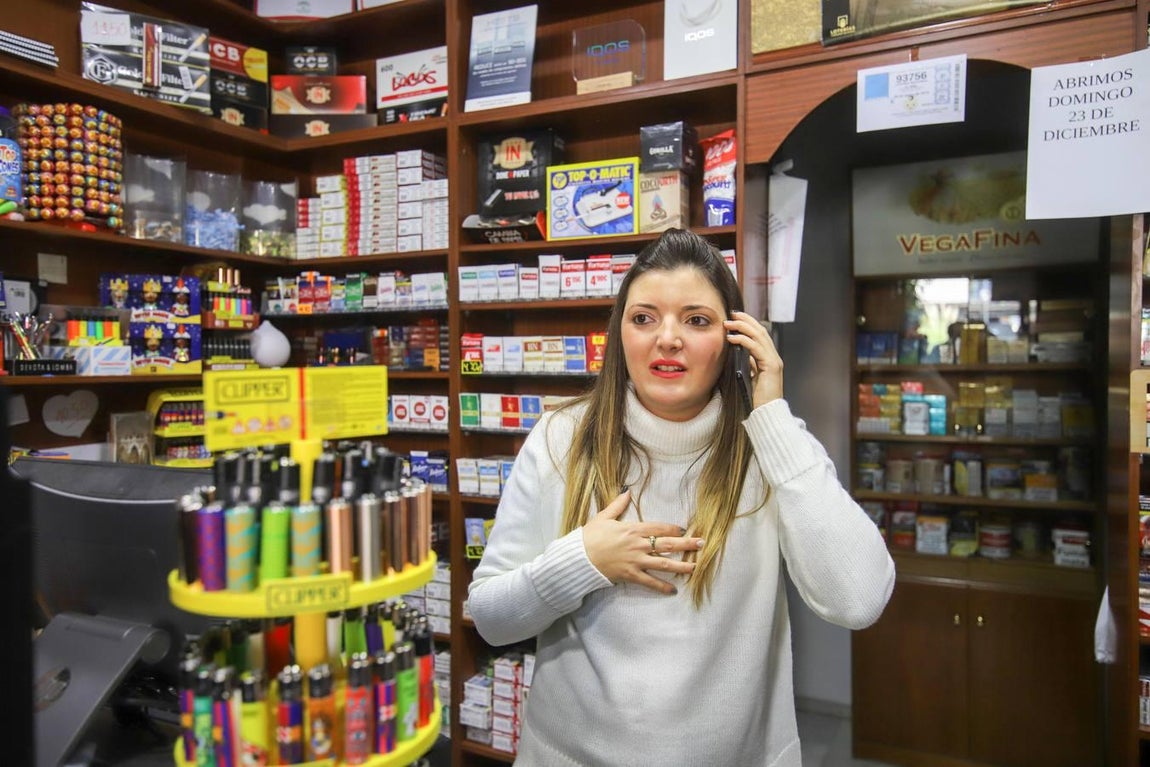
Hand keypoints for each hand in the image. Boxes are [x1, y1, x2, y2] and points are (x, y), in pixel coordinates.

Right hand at [582, 489, 703, 594]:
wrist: (579, 557)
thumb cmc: (590, 536)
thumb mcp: (603, 517)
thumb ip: (617, 505)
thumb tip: (627, 491)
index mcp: (633, 529)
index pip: (659, 527)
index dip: (673, 528)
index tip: (684, 529)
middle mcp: (638, 544)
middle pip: (667, 544)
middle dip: (686, 544)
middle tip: (702, 544)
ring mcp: (636, 561)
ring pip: (664, 564)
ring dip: (681, 566)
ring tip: (695, 567)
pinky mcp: (631, 575)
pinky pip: (650, 582)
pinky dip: (662, 587)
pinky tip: (673, 590)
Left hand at [724, 311, 782, 407]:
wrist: (768, 412)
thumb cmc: (759, 399)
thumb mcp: (753, 378)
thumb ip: (752, 365)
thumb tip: (745, 354)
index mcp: (770, 359)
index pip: (760, 336)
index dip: (749, 325)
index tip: (736, 318)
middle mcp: (774, 357)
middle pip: (761, 331)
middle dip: (746, 320)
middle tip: (732, 314)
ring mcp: (774, 361)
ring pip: (759, 336)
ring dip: (743, 327)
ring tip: (729, 323)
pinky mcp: (771, 366)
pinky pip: (756, 348)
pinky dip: (743, 340)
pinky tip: (732, 337)